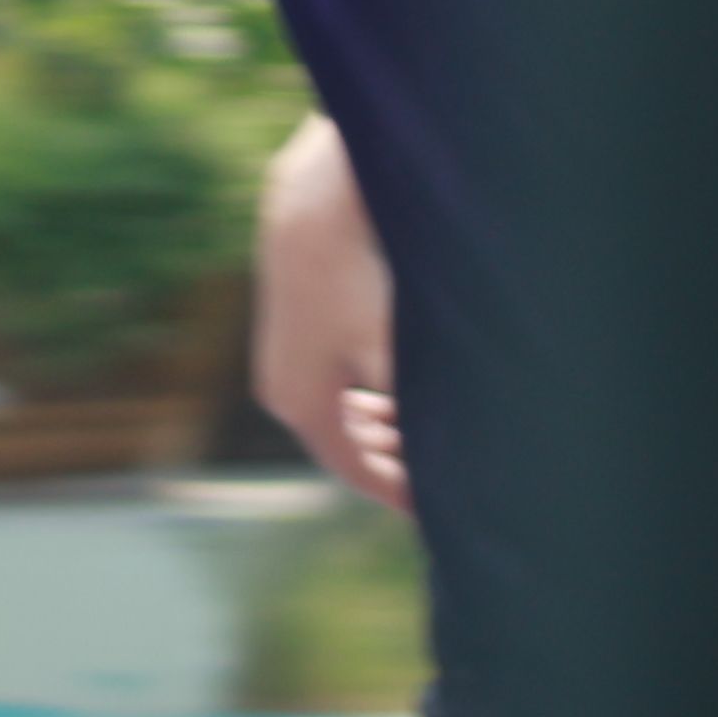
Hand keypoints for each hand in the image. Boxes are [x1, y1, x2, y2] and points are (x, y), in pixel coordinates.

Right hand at [252, 118, 409, 516]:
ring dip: (379, 428)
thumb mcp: (391, 353)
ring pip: (337, 414)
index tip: (432, 506)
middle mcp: (282, 392)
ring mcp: (282, 362)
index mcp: (302, 405)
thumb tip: (434, 454)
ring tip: (423, 438)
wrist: (315, 210)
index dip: (395, 490)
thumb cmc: (356, 281)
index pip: (353, 469)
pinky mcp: (290, 335)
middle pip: (343, 446)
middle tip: (436, 477)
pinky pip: (330, 386)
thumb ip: (408, 409)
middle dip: (390, 462)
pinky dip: (364, 398)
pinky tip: (395, 394)